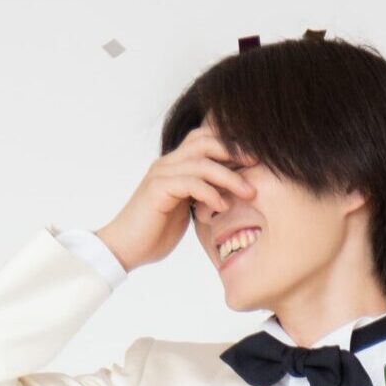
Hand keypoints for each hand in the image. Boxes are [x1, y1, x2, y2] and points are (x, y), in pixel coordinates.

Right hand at [95, 126, 256, 271]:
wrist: (126, 247)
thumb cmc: (158, 231)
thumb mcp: (190, 208)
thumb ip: (207, 194)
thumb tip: (237, 192)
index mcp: (177, 164)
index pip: (205, 138)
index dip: (232, 143)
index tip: (258, 157)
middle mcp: (168, 163)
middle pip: (204, 140)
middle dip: (235, 149)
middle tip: (258, 163)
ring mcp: (161, 174)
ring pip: (200, 162)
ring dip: (229, 176)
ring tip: (249, 193)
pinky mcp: (157, 190)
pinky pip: (189, 183)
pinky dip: (210, 193)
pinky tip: (223, 206)